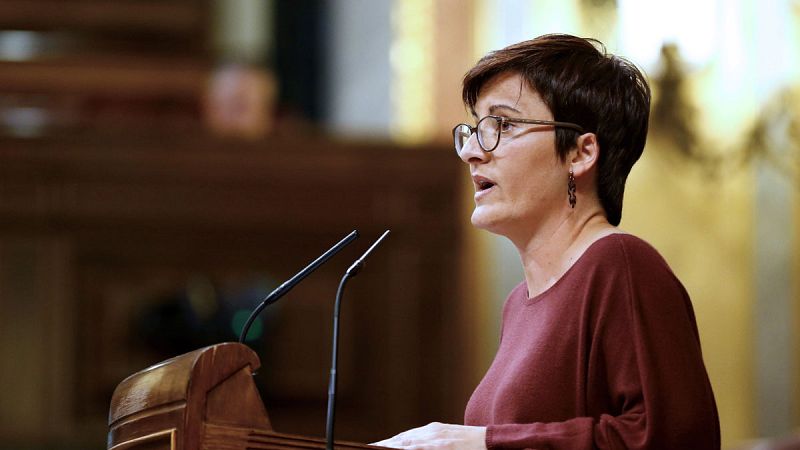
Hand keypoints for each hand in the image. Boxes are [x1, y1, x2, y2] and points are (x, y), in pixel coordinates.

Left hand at [372, 422, 486, 449]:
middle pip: (403, 439)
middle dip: (386, 445)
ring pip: (408, 443)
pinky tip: (398, 449)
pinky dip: (408, 448)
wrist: (490, 440)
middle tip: (371, 448)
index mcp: (433, 429)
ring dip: (392, 447)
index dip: (389, 442)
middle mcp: (432, 432)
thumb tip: (414, 445)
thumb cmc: (470, 443)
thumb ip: (432, 441)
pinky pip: (421, 448)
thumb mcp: (448, 438)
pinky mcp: (443, 445)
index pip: (405, 437)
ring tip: (377, 449)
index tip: (376, 446)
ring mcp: (437, 439)